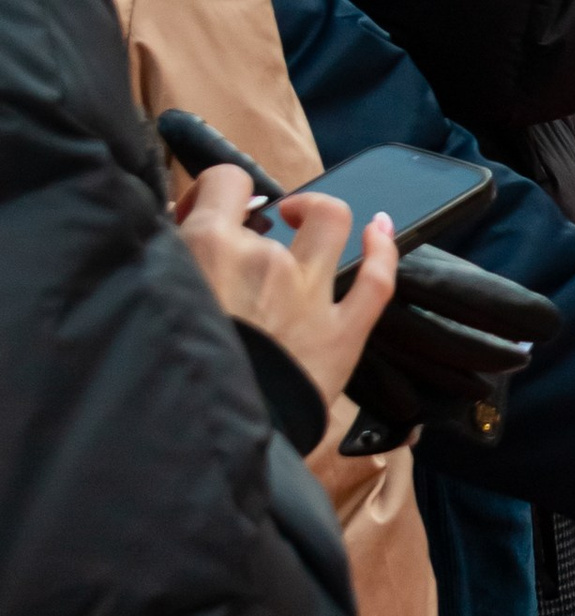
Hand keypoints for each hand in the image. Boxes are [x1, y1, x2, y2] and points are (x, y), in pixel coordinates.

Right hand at [174, 164, 398, 412]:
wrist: (202, 433)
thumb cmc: (167, 370)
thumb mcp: (149, 298)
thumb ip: (165, 261)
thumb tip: (173, 232)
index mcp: (211, 247)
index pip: (225, 182)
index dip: (217, 192)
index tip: (207, 215)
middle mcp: (267, 260)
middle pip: (271, 212)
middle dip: (254, 223)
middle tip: (240, 245)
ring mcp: (310, 294)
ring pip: (331, 223)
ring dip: (317, 214)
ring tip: (301, 220)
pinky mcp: (341, 334)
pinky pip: (377, 280)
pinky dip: (383, 249)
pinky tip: (379, 229)